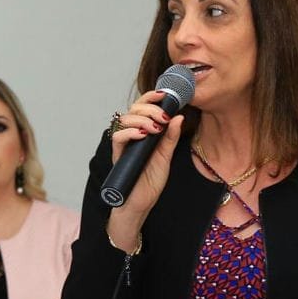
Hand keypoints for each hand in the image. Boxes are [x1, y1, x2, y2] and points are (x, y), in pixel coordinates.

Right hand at [106, 91, 185, 244]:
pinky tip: (144, 135)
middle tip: (164, 117)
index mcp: (143, 132)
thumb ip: (171, 137)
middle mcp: (131, 136)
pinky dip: (130, 132)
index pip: (143, 108)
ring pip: (124, 119)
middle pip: (133, 109)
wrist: (140, 204)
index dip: (152, 98)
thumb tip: (180, 116)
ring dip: (142, 119)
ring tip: (155, 128)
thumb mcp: (166, 156)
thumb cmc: (150, 182)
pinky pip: (117, 137)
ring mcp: (123, 145)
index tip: (166, 95)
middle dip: (150, 108)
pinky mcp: (118, 156)